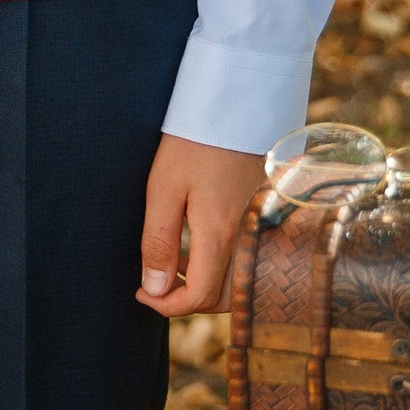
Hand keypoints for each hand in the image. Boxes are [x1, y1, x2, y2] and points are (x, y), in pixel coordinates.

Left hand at [137, 136, 263, 317]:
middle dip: (188, 300)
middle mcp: (248, 238)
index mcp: (219, 234)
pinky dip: (226, 270)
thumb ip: (158, 242)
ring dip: (209, 287)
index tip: (142, 293)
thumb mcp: (163, 187)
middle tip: (156, 282)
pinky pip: (250, 261)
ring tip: (176, 265)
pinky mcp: (267, 218)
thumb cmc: (194, 141)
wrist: (237, 104)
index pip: (199, 297)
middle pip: (225, 299)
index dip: (166, 306)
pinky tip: (200, 246)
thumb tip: (154, 289)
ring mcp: (262, 229)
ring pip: (241, 284)